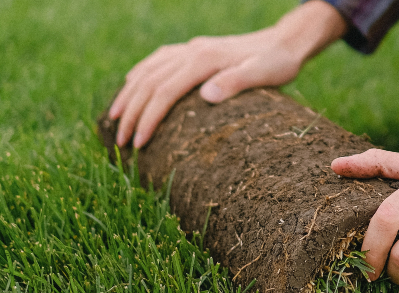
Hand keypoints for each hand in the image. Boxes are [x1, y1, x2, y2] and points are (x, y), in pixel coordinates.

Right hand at [108, 0, 346, 148]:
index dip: (148, 118)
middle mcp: (191, 51)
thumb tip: (206, 95)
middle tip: (120, 142)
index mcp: (203, 59)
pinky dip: (140, 74)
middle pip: (149, 82)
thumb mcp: (264, 74)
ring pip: (148, 70)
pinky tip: (132, 85)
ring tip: (114, 119)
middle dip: (131, 113)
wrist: (285, 43)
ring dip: (128, 95)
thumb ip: (237, 82)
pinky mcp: (194, 51)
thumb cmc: (278, 64)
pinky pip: (157, 61)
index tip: (138, 144)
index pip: (165, 91)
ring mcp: (190, 49)